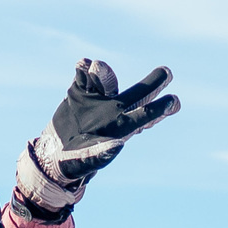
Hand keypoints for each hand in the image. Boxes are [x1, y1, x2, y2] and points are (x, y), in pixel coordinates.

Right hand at [14, 59, 179, 215]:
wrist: (53, 151)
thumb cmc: (76, 162)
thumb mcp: (88, 161)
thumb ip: (102, 154)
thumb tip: (118, 146)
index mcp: (124, 127)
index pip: (146, 115)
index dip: (160, 109)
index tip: (174, 102)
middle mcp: (116, 108)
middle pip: (139, 91)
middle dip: (153, 82)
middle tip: (167, 72)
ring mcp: (98, 96)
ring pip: (107, 78)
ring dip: (103, 73)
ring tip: (95, 68)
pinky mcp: (80, 89)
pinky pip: (83, 74)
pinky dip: (83, 68)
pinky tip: (82, 65)